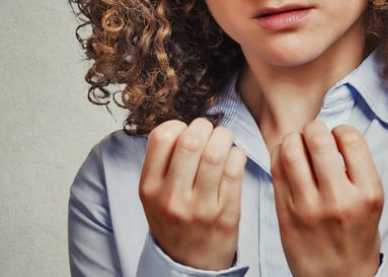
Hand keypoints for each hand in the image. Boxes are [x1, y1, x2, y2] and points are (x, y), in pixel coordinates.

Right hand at [138, 118, 246, 269]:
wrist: (189, 265)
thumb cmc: (174, 222)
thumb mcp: (153, 196)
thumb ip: (162, 163)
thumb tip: (185, 125)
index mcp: (149, 188)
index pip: (161, 137)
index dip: (178, 125)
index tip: (186, 131)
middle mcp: (172, 198)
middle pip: (191, 141)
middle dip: (206, 127)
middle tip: (211, 131)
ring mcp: (200, 208)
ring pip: (216, 154)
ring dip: (225, 138)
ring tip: (225, 140)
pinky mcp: (226, 215)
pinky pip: (235, 171)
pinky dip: (238, 155)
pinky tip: (234, 157)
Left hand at [270, 120, 383, 276]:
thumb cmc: (356, 236)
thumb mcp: (371, 202)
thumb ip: (357, 169)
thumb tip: (333, 133)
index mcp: (367, 193)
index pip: (351, 138)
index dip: (340, 129)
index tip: (337, 136)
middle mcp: (339, 199)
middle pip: (318, 139)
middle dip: (313, 128)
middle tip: (313, 134)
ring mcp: (309, 207)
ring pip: (290, 150)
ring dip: (292, 139)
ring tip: (297, 144)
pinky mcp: (285, 214)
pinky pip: (275, 170)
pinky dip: (278, 154)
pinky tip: (285, 157)